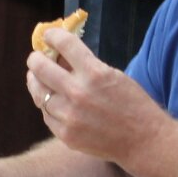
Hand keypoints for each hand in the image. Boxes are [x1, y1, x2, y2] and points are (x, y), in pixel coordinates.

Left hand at [26, 27, 162, 162]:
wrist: (143, 141)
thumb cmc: (132, 104)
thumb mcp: (113, 76)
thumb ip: (87, 66)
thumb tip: (60, 56)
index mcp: (95, 73)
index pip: (64, 44)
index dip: (52, 36)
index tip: (48, 35)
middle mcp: (78, 92)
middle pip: (41, 68)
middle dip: (35, 59)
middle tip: (35, 58)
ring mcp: (70, 116)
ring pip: (39, 93)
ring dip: (37, 83)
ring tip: (37, 80)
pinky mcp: (66, 134)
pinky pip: (46, 115)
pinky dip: (47, 106)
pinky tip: (51, 102)